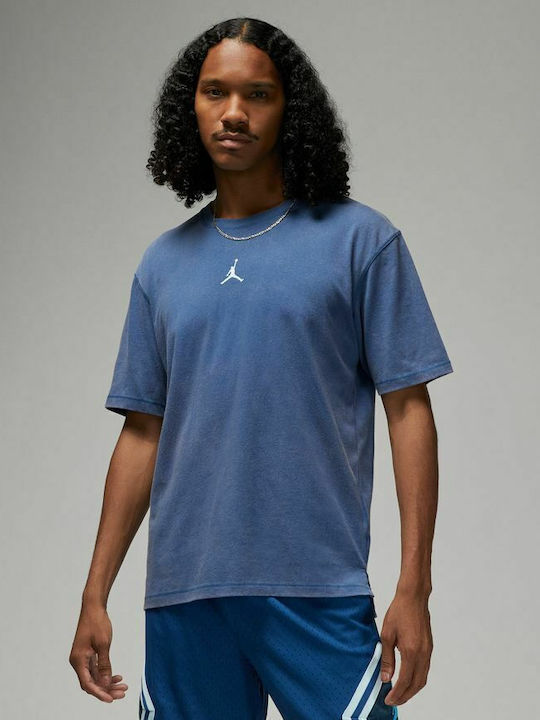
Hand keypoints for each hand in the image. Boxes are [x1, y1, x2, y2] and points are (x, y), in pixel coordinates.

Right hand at [69, 602, 128, 702]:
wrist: (93, 607)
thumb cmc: (97, 622)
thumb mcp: (104, 644)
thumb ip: (104, 664)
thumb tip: (106, 683)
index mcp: (78, 660)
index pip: (88, 684)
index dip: (99, 693)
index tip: (111, 699)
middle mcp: (78, 661)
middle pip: (91, 682)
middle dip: (106, 689)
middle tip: (122, 693)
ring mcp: (83, 658)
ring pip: (95, 676)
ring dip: (108, 682)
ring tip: (123, 686)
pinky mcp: (88, 654)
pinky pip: (96, 669)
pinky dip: (106, 673)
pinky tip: (117, 676)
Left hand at [379, 591, 432, 706]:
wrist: (414, 597)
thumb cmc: (399, 612)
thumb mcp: (387, 635)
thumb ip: (387, 659)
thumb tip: (386, 678)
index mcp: (411, 652)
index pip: (404, 681)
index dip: (396, 694)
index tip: (388, 700)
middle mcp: (422, 654)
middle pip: (416, 685)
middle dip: (405, 696)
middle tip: (393, 701)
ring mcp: (428, 651)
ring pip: (422, 678)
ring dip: (412, 689)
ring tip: (399, 694)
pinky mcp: (429, 647)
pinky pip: (425, 669)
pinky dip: (417, 679)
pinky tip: (408, 679)